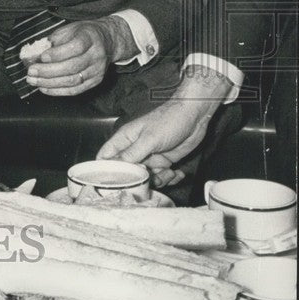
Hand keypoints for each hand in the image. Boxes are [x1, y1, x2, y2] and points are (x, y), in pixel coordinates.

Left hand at [26, 17, 134, 95]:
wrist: (107, 41)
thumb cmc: (84, 34)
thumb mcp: (69, 29)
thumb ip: (53, 41)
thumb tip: (35, 54)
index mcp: (90, 37)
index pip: (76, 47)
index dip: (58, 54)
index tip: (42, 57)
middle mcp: (96, 55)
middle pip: (72, 67)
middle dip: (48, 71)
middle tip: (31, 71)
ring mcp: (97, 70)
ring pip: (72, 81)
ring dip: (49, 83)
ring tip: (33, 80)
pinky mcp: (95, 81)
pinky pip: (75, 90)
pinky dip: (57, 91)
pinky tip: (44, 88)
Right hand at [96, 97, 217, 187]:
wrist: (194, 116)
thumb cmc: (168, 121)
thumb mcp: (149, 139)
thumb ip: (131, 154)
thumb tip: (115, 167)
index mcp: (125, 140)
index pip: (106, 156)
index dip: (104, 170)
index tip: (111, 183)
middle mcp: (135, 150)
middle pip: (127, 172)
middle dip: (138, 179)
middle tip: (150, 178)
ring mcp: (150, 157)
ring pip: (146, 178)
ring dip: (158, 180)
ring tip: (169, 172)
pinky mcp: (164, 161)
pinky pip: (162, 177)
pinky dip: (171, 178)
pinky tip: (177, 172)